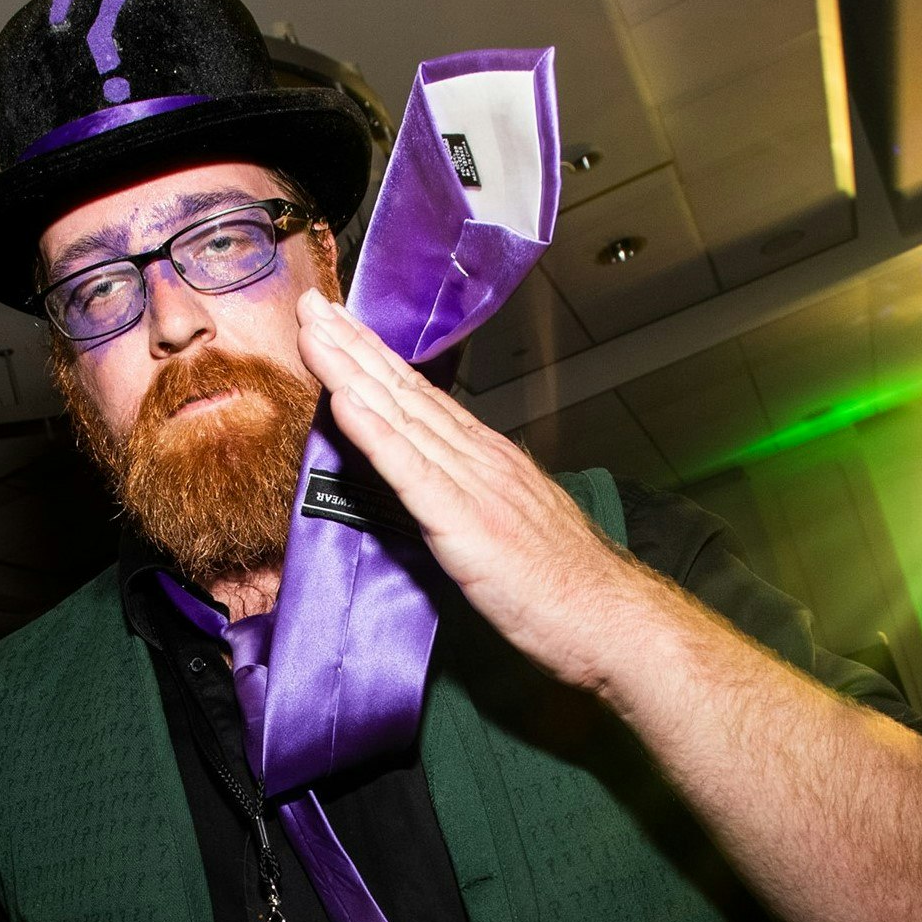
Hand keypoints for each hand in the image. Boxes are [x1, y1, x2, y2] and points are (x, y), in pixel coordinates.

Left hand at [295, 289, 661, 693]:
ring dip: (352, 372)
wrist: (610, 617)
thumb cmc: (568, 588)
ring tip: (314, 332)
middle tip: (311, 304)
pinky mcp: (466, 523)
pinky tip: (345, 401)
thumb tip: (441, 494)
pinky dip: (375, 433)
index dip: (377, 361)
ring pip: (401, 418)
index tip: (339, 327)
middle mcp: (480, 460)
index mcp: (490, 461)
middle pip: (405, 394)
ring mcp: (473, 486)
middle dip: (354, 347)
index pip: (422, 401)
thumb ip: (476, 503)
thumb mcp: (515, 528)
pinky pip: (411, 471)